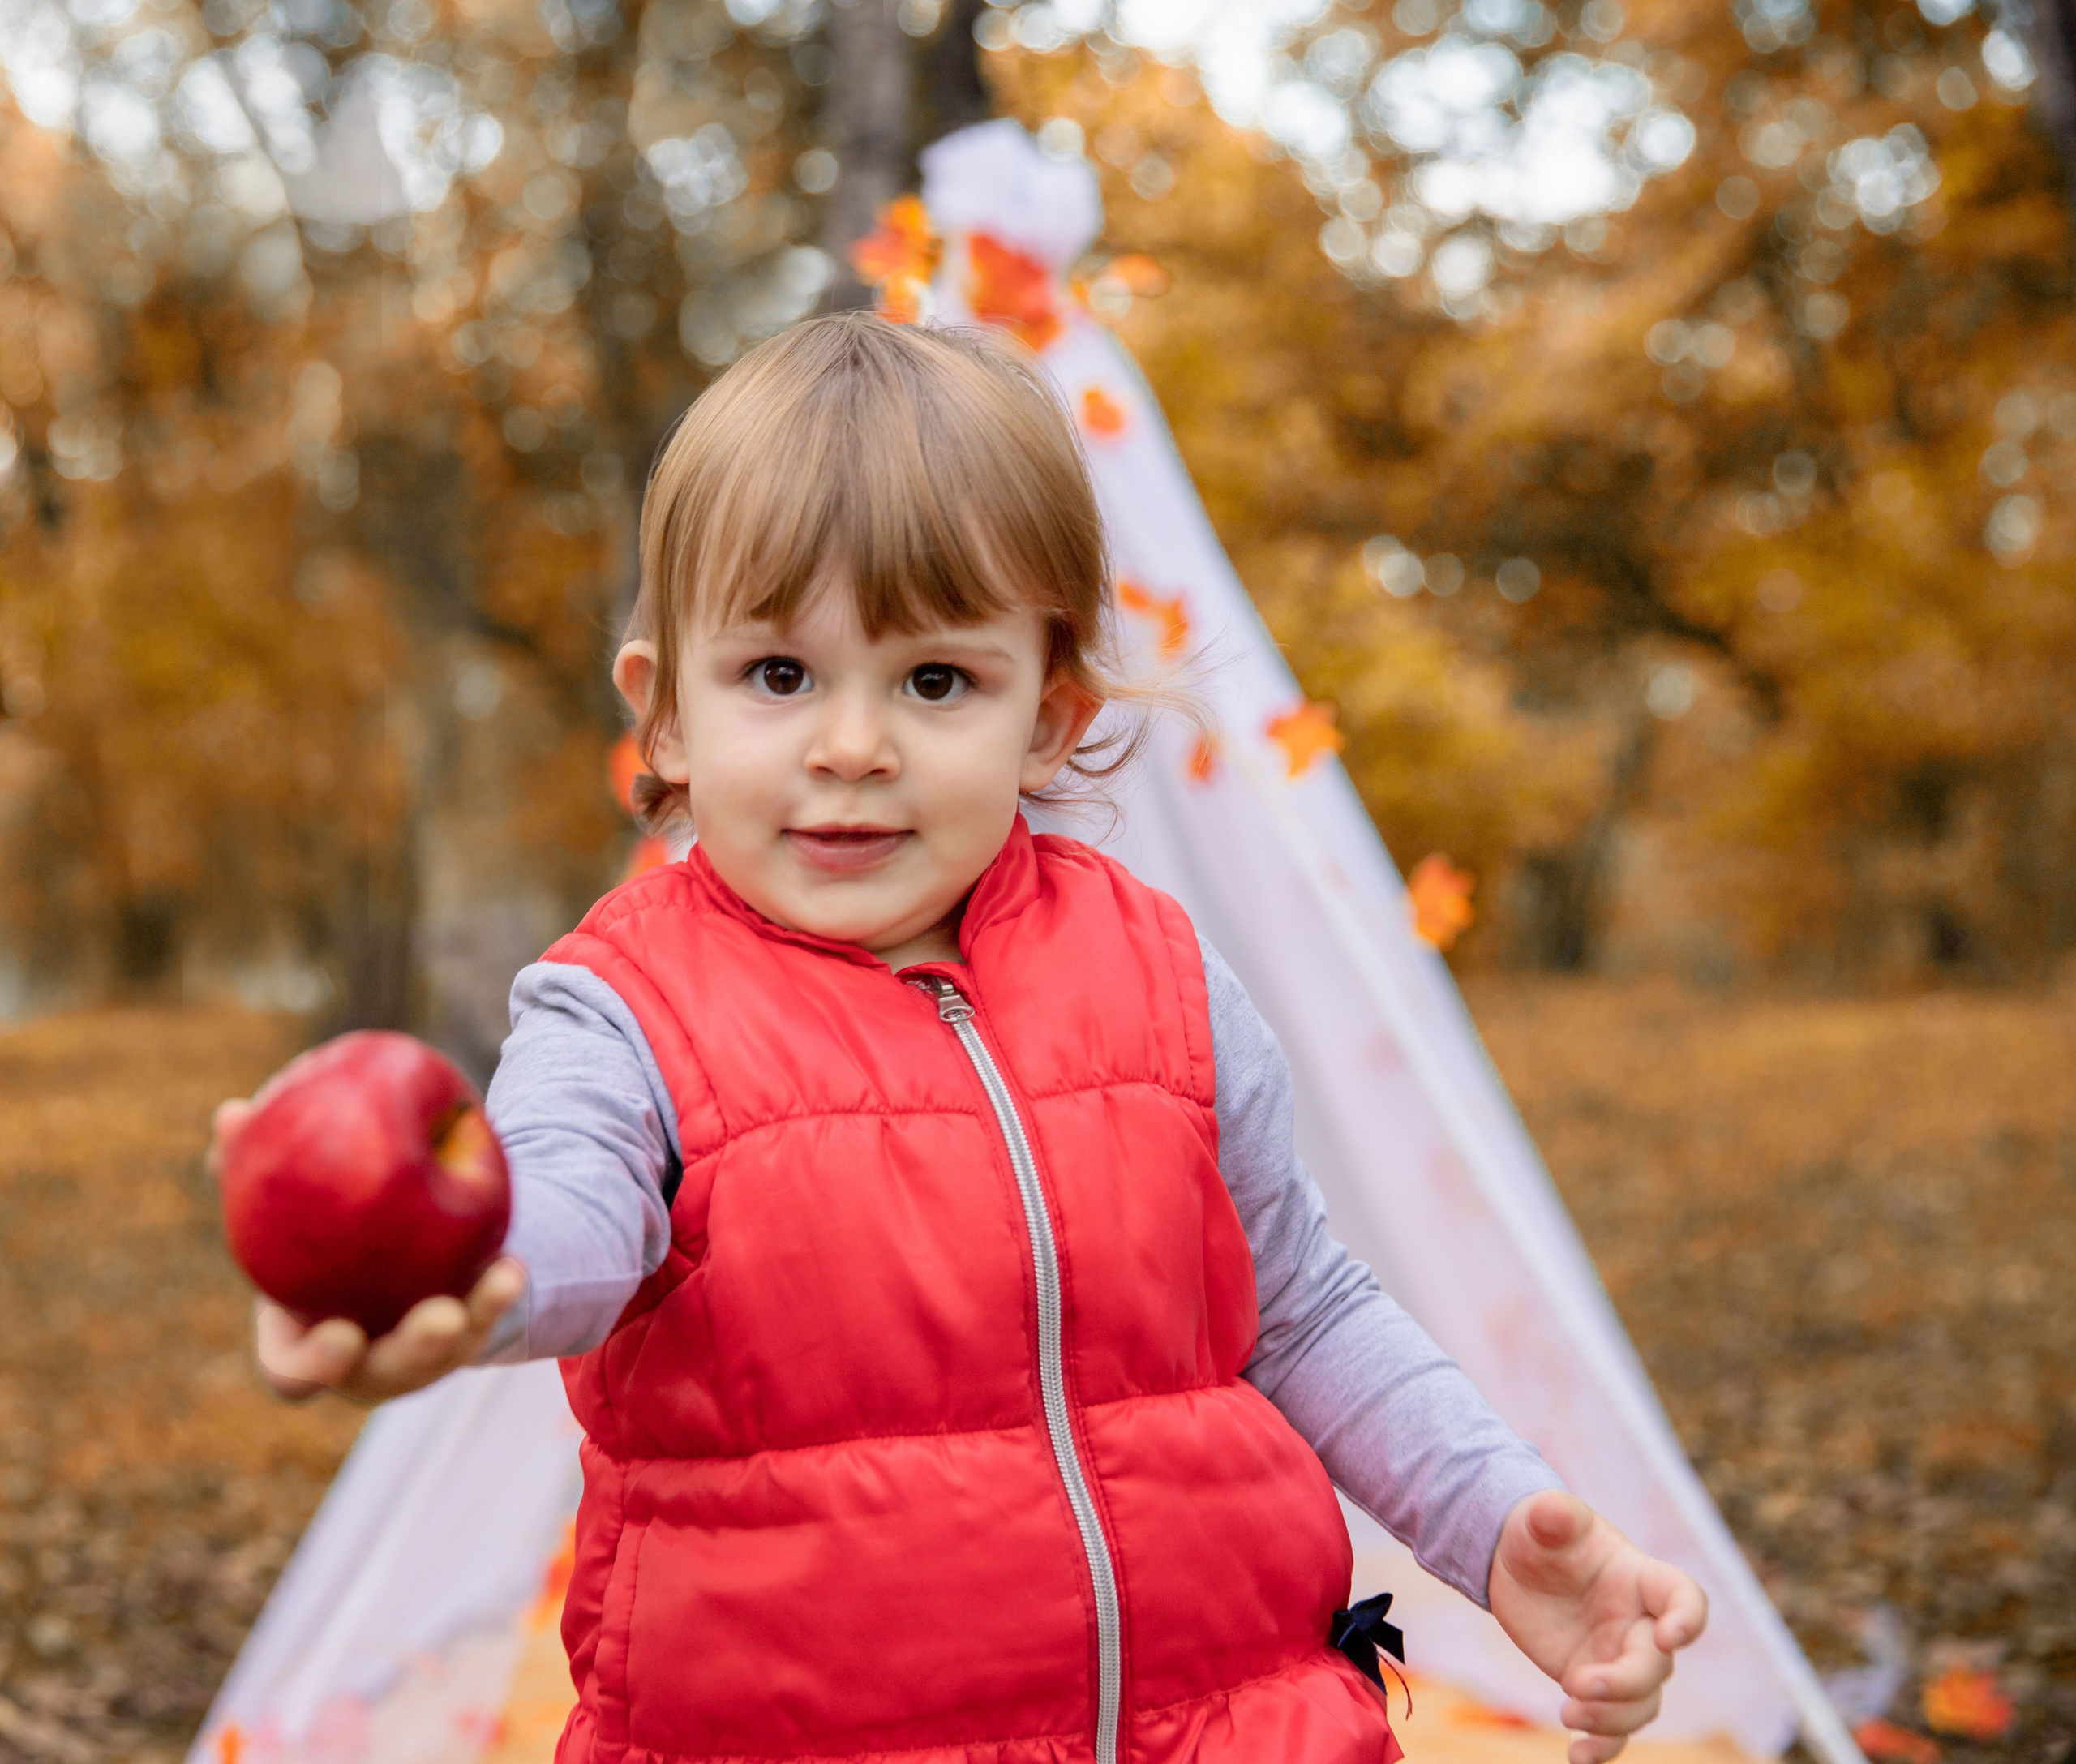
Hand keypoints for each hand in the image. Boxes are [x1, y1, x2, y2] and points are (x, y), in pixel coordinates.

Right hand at [208, 1098, 526, 1403]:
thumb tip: (231, 1113)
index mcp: (298, 1345)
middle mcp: (360, 1364)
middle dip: (416, 1351)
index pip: (294, 1373)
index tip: (343, 1333)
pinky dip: (498, 1291)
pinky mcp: (461, 1335)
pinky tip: (512, 1260)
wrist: (370, 1252)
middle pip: (387, 1374)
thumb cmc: (306, 1227)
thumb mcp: (279, 1201)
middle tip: (442, 1317)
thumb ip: (248, 1166)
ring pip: (448, 1354)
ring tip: (504, 1278)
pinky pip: (484, 1318)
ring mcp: (415, 1358)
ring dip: (479, 1318)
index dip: (314, 1365)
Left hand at [1488, 1491, 1707, 1763]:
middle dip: (1625, 1684)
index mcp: (1640, 1579)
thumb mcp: (1542, 1519)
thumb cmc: (1540, 1533)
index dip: (1687, 1620)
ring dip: (1612, 1720)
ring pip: (1641, 1706)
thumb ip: (1552, 1515)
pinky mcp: (1595, 1685)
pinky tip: (1576, 1757)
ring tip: (1569, 1714)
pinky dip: (1601, 1748)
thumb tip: (1553, 1511)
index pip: (1684, 1599)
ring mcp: (1620, 1659)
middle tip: (1577, 1686)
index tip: (1669, 1638)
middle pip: (1658, 1667)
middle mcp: (1641, 1626)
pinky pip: (1613, 1728)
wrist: (1518, 1562)